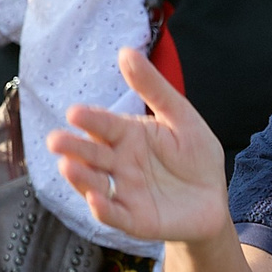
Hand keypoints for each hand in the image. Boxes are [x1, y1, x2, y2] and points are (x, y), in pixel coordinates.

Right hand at [43, 48, 231, 244]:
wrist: (216, 198)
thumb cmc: (196, 155)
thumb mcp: (180, 116)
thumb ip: (153, 88)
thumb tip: (126, 51)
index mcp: (127, 135)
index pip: (103, 125)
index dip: (90, 119)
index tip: (76, 113)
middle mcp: (118, 163)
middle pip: (91, 154)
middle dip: (73, 147)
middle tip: (56, 141)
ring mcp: (124, 191)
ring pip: (95, 184)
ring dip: (80, 177)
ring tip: (68, 167)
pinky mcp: (134, 219)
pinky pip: (115, 215)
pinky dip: (103, 210)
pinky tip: (95, 200)